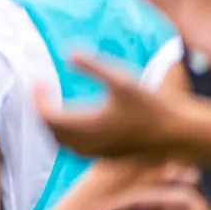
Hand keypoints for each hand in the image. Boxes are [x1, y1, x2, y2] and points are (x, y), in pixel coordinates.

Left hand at [35, 53, 177, 159]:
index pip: (46, 115)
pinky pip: (70, 148)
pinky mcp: (99, 157)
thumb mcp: (122, 80)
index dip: (37, 98)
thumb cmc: (151, 105)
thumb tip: (68, 52)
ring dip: (49, 124)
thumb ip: (93, 67)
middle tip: (40, 89)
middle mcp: (84, 143)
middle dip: (40, 109)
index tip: (36, 81)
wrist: (174, 134)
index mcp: (85, 125)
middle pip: (48, 129)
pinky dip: (61, 134)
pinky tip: (68, 122)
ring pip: (57, 141)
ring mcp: (91, 153)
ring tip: (49, 103)